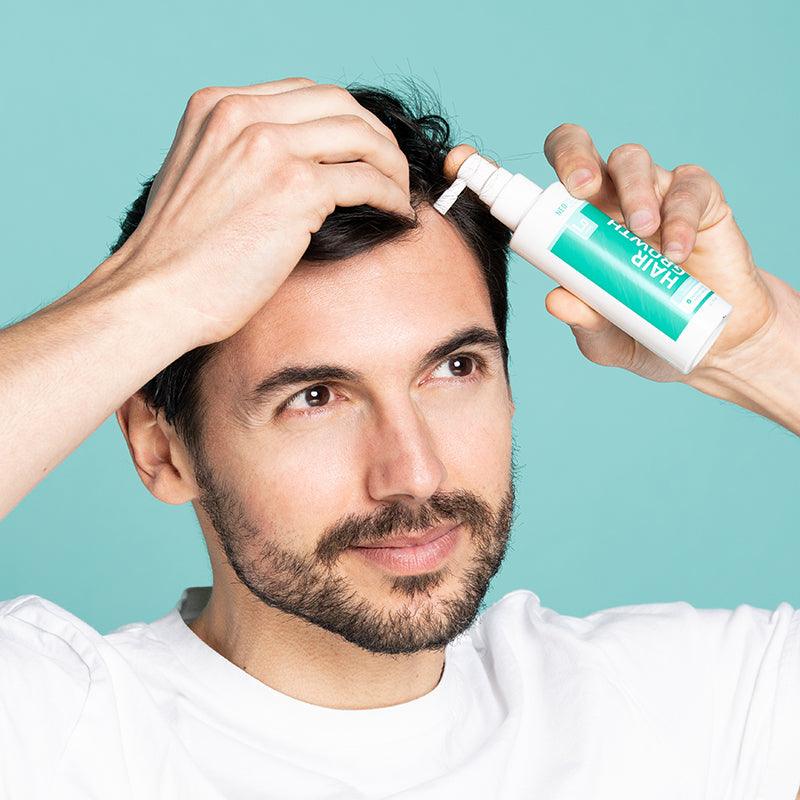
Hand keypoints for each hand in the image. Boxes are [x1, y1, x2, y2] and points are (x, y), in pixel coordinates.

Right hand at [93, 77, 413, 346]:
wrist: (158, 294)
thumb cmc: (178, 256)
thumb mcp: (199, 177)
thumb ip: (238, 154)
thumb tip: (292, 163)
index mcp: (217, 106)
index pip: (302, 93)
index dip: (342, 120)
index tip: (359, 149)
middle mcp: (243, 114)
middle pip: (339, 103)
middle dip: (374, 133)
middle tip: (390, 166)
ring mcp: (270, 147)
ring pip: (360, 136)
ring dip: (390, 162)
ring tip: (399, 190)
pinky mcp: (296, 187)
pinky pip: (366, 179)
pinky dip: (389, 194)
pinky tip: (395, 211)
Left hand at [444, 133, 786, 384]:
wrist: (710, 345)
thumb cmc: (642, 332)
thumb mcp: (604, 338)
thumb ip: (582, 320)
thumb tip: (555, 299)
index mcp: (569, 229)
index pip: (529, 193)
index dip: (493, 173)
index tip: (461, 163)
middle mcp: (604, 201)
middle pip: (576, 149)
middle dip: (572, 158)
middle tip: (578, 186)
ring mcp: (649, 194)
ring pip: (630, 158)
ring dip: (633, 190)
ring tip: (640, 231)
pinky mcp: (697, 199)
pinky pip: (687, 186)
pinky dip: (680, 214)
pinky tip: (675, 250)